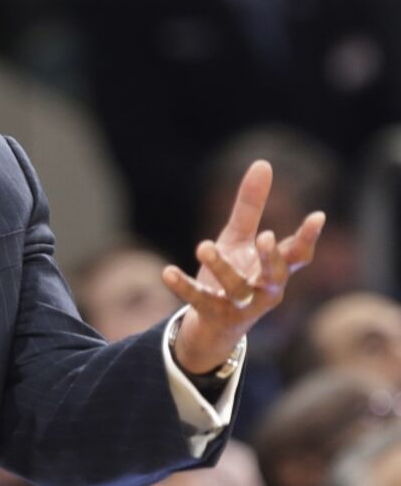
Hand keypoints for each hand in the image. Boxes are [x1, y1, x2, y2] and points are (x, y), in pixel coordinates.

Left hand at [162, 160, 324, 373]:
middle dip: (270, 258)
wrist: (215, 321)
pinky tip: (167, 271)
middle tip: (264, 236)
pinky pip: (198, 300)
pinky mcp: (212, 313)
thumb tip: (263, 163)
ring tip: (203, 245)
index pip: (297, 255)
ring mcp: (239, 305)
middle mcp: (263, 290)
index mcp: (274, 269)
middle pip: (273, 276)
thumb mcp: (240, 237)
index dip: (307, 237)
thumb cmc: (236, 272)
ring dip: (221, 268)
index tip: (317, 216)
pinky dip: (183, 287)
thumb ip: (250, 205)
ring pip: (236, 289)